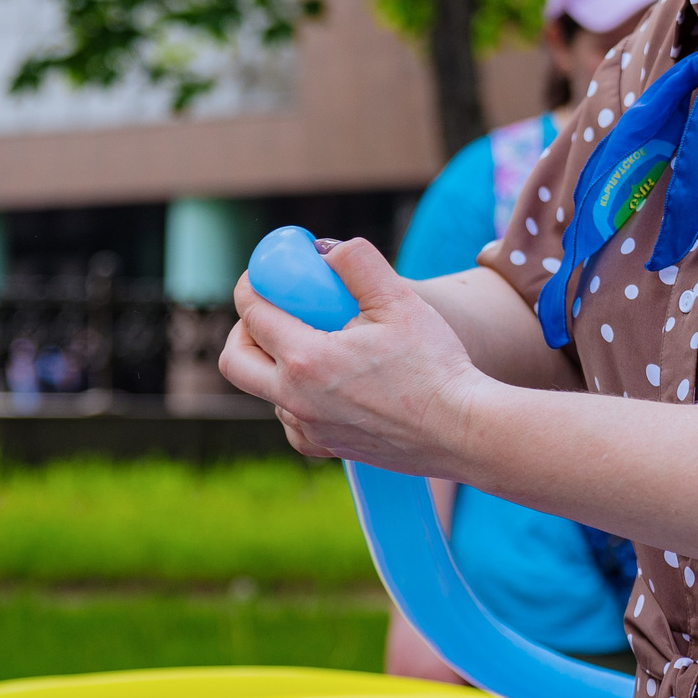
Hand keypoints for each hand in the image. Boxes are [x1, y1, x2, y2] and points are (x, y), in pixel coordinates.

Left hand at [220, 237, 489, 471]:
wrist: (462, 430)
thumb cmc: (434, 365)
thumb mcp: (400, 300)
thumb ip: (357, 263)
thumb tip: (324, 250)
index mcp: (307, 359)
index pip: (254, 314)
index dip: (252, 286)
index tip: (263, 274)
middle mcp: (296, 400)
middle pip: (236, 362)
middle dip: (244, 330)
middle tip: (272, 310)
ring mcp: (309, 428)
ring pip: (265, 391)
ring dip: (276, 362)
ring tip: (315, 340)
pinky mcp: (325, 448)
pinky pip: (291, 420)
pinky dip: (295, 396)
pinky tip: (327, 381)